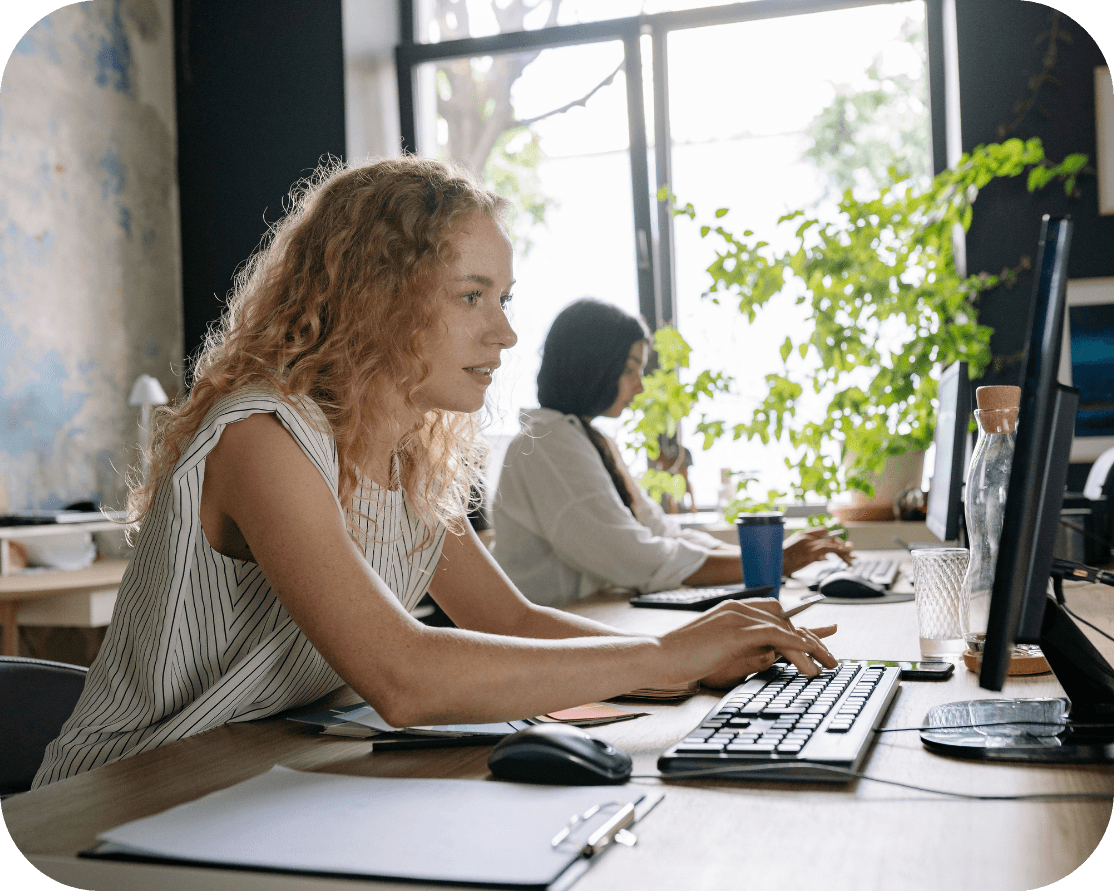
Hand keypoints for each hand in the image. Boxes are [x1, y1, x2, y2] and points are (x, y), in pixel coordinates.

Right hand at [658, 598, 837, 688]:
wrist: (658, 655)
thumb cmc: (681, 656)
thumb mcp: (715, 647)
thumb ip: (737, 645)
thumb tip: (760, 656)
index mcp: (733, 609)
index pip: (775, 613)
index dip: (799, 627)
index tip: (818, 643)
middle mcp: (738, 608)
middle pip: (786, 619)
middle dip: (812, 638)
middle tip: (830, 659)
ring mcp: (737, 617)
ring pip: (786, 628)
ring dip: (812, 647)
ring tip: (828, 666)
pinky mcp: (736, 632)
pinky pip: (776, 636)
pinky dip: (798, 648)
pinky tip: (810, 663)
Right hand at [782, 527, 853, 576]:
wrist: (772, 563)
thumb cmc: (780, 560)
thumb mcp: (796, 554)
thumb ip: (811, 554)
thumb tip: (825, 558)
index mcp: (802, 535)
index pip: (822, 531)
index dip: (833, 538)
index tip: (841, 544)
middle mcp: (808, 537)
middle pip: (830, 538)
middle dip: (842, 545)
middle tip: (851, 551)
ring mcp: (809, 544)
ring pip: (832, 544)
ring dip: (843, 551)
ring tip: (851, 558)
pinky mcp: (811, 552)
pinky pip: (830, 550)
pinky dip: (840, 553)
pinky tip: (846, 557)